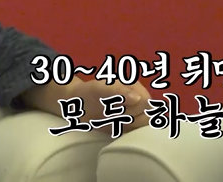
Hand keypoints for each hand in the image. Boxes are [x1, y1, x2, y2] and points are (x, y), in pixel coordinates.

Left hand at [22, 77, 151, 132]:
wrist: (74, 104)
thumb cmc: (87, 92)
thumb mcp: (99, 88)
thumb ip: (118, 91)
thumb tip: (137, 99)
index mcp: (134, 87)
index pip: (146, 102)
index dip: (135, 109)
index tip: (118, 110)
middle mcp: (137, 100)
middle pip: (148, 115)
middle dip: (132, 119)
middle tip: (114, 117)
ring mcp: (133, 113)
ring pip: (143, 125)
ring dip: (129, 127)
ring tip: (113, 122)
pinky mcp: (127, 125)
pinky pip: (135, 132)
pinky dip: (126, 134)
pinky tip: (114, 128)